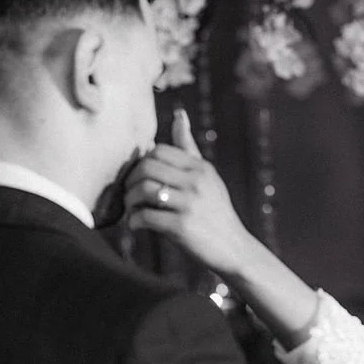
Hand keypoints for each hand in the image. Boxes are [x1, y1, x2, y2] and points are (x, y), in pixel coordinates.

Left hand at [125, 108, 255, 276]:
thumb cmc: (214, 211)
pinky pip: (145, 217)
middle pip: (147, 167)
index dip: (142, 163)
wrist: (234, 249)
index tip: (140, 178)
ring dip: (129, 201)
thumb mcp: (207, 176)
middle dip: (131, 181)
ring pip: (143, 190)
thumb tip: (178, 114)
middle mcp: (196, 182)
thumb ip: (188, 148)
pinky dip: (134, 221)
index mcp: (200, 168)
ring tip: (131, 210)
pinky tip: (136, 226)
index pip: (158, 151)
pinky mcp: (182, 227)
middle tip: (129, 195)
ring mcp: (189, 204)